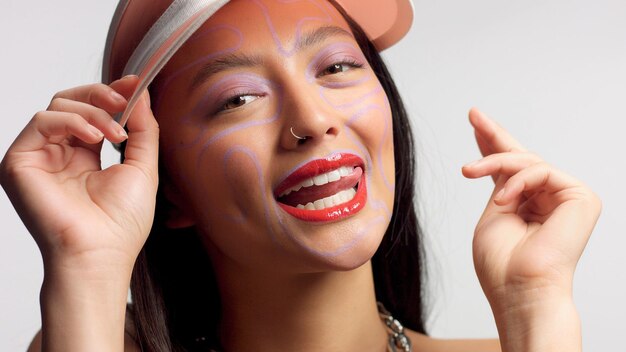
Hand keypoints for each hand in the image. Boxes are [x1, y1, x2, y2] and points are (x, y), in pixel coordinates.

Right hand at [0, 76, 158, 273]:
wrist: (101, 254)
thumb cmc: (121, 223)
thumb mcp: (142, 167)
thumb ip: (144, 128)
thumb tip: (140, 92)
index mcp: (86, 156)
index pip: (93, 111)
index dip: (112, 94)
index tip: (135, 85)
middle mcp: (60, 154)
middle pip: (72, 101)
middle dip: (101, 95)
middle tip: (124, 101)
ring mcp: (40, 157)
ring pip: (58, 106)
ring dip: (93, 111)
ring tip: (115, 135)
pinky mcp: (21, 162)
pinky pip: (42, 121)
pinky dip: (72, 121)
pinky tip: (96, 138)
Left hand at [462, 108, 600, 350]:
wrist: (520, 290)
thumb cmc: (502, 264)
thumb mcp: (493, 214)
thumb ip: (500, 185)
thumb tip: (498, 159)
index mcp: (528, 207)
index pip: (512, 169)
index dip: (493, 144)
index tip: (475, 121)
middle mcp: (550, 200)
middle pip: (523, 158)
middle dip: (495, 136)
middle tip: (473, 114)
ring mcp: (566, 198)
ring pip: (527, 162)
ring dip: (494, 162)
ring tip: (469, 172)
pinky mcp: (581, 197)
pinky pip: (541, 171)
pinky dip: (516, 181)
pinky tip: (502, 199)